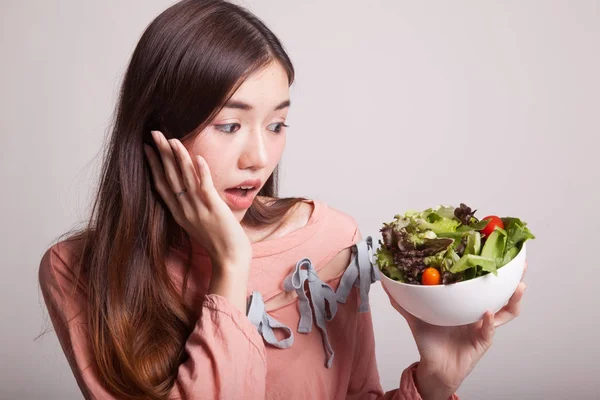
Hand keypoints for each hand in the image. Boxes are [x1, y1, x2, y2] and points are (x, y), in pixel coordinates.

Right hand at [144, 130, 251, 268]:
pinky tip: (198, 157)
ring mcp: (198, 210)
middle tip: (154, 134)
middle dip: (161, 154)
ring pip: (185, 179)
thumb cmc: (218, 242)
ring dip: (178, 158)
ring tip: (172, 140)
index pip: (162, 185)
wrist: (230, 259)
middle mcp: (185, 210)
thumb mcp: (198, 222)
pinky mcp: (214, 210)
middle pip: (169, 177)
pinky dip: (201, 172)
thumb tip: (190, 189)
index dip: (154, 165)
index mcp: (179, 213)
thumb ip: (191, 207)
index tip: (147, 148)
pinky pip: (205, 188)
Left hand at [382, 262, 527, 398]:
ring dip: (512, 299)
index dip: (491, 269)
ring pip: (506, 312)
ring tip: (517, 286)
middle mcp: (479, 312)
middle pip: (502, 294)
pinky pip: (489, 330)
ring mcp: (484, 327)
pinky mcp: (483, 342)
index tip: (496, 251)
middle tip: (520, 263)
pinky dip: (489, 322)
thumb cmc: (430, 341)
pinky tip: (487, 313)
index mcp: (466, 303)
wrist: (434, 367)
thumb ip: (403, 300)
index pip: (483, 283)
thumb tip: (387, 283)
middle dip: (512, 279)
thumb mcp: (416, 316)